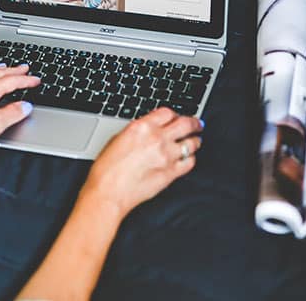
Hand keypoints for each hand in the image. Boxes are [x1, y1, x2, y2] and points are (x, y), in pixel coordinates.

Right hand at [80, 108, 203, 217]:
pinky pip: (190, 162)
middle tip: (198, 124)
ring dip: (195, 141)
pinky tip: (187, 158)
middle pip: (186, 123)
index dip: (175, 114)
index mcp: (143, 127)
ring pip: (192, 143)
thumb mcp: (119, 138)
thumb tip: (151, 130)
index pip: (168, 112)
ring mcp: (167, 156)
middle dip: (194, 123)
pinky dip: (191, 159)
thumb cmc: (107, 169)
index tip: (177, 117)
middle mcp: (157, 139)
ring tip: (195, 141)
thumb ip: (139, 132)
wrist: (109, 192)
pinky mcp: (171, 173)